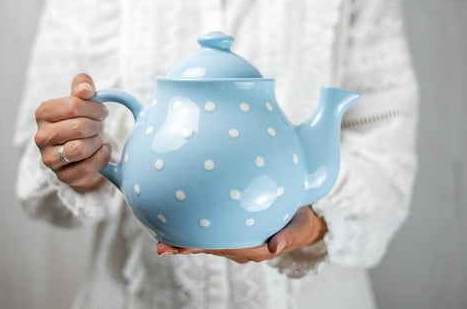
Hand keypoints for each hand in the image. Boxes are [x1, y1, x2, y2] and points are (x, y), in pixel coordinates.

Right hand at [34, 73, 110, 192]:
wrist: (85, 149)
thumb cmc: (82, 120)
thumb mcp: (83, 99)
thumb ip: (83, 85)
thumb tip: (85, 89)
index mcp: (43, 113)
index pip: (73, 106)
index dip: (94, 108)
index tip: (100, 111)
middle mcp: (41, 137)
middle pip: (78, 127)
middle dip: (97, 125)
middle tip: (100, 126)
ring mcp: (49, 159)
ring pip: (80, 149)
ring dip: (97, 142)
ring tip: (99, 139)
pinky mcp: (63, 176)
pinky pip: (87, 168)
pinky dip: (102, 158)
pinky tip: (103, 151)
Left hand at [156, 206, 326, 262]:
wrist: (304, 221)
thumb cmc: (301, 224)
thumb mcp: (300, 230)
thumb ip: (288, 237)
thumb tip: (275, 247)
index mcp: (256, 250)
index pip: (224, 249)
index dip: (202, 248)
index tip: (181, 248)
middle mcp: (242, 247)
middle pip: (209, 247)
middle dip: (185, 247)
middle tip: (161, 246)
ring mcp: (238, 239)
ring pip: (208, 239)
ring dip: (186, 238)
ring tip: (162, 236)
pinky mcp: (237, 229)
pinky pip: (214, 229)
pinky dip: (198, 225)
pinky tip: (182, 216)